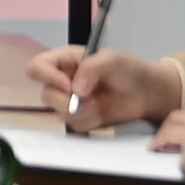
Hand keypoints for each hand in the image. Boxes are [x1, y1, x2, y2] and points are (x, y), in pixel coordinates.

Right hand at [47, 47, 184, 129]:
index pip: (38, 67)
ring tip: (100, 103)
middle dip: (67, 100)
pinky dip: (88, 121)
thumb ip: (92, 67)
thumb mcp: (112, 59)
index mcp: (64, 61)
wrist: (147, 93)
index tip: (69, 86)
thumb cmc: (129, 69)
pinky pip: (74, 126)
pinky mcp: (80, 119)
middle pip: (46, 95)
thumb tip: (75, 89)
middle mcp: (62, 81)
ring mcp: (70, 102)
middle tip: (91, 98)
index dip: (48, 77)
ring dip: (81, 112)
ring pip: (58, 113)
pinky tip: (102, 112)